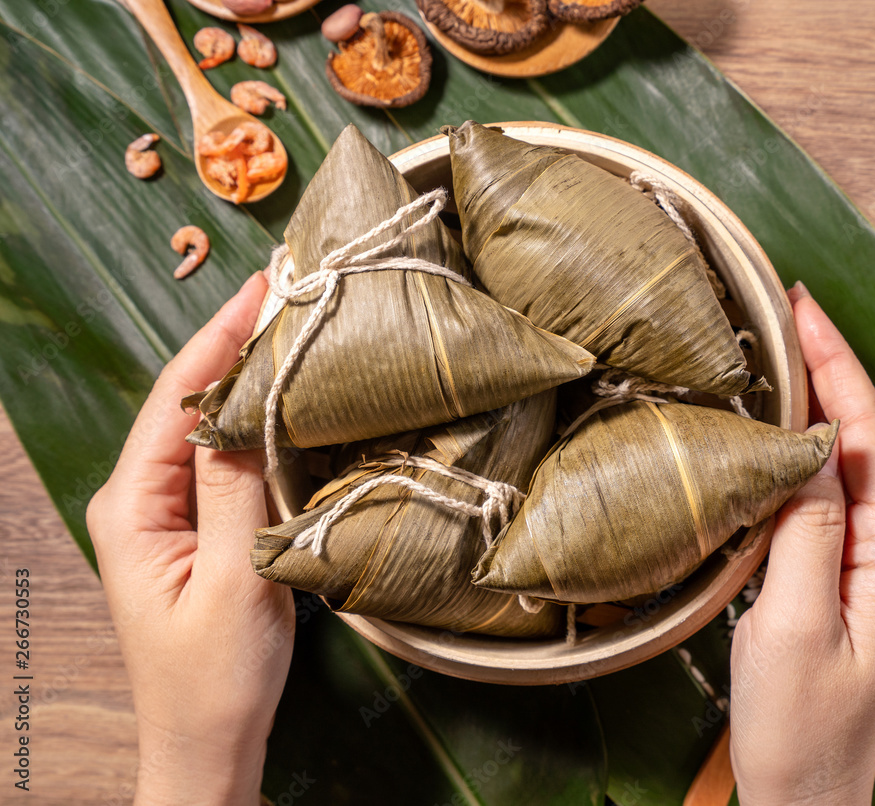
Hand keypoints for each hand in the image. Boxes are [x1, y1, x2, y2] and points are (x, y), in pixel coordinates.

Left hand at [87, 273, 294, 805]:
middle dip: (234, 344)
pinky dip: (257, 422)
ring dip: (248, 378)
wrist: (208, 745)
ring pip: (210, 427)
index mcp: (133, 507)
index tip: (263, 285)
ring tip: (290, 327)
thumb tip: (246, 402)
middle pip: (189, 402)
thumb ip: (234, 489)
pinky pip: (225, 460)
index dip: (219, 337)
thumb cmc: (216, 679)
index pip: (177, 400)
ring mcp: (168, 513)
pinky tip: (287, 399)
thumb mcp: (235, 581)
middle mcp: (141, 499)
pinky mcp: (197, 527)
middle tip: (287, 291)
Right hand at [729, 283, 874, 804]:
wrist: (806, 788)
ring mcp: (872, 560)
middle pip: (862, 438)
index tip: (805, 311)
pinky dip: (799, 447)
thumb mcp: (796, 625)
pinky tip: (774, 427)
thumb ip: (806, 533)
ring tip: (778, 350)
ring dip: (815, 401)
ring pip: (844, 461)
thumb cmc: (800, 723)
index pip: (868, 437)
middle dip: (829, 369)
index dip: (839, 368)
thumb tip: (801, 448)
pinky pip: (825, 493)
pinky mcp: (843, 571)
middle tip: (784, 312)